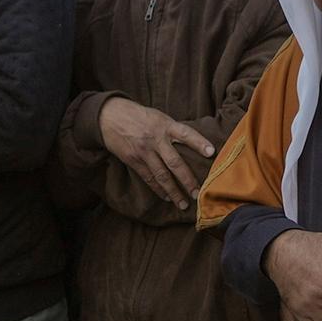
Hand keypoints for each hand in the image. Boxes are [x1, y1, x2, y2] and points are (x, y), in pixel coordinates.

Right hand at [98, 96, 217, 209]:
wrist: (109, 116)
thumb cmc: (139, 116)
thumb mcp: (159, 117)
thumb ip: (173, 130)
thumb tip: (194, 145)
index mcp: (165, 125)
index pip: (185, 133)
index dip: (199, 142)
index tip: (212, 152)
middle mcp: (155, 139)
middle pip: (174, 162)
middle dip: (187, 180)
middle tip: (198, 194)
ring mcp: (144, 151)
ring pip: (161, 176)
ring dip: (173, 192)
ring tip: (184, 204)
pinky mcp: (133, 160)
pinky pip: (148, 178)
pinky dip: (158, 189)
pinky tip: (167, 197)